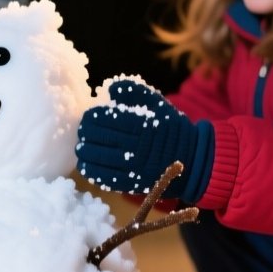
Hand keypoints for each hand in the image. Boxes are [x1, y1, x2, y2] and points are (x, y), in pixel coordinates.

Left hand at [77, 79, 214, 199]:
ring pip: (97, 158)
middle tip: (82, 130)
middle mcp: (137, 147)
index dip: (92, 116)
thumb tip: (110, 87)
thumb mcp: (158, 105)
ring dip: (84, 150)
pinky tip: (85, 163)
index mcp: (142, 125)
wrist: (191, 159)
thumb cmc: (170, 128)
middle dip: (85, 132)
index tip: (89, 115)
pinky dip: (90, 170)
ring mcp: (133, 168)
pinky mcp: (131, 184)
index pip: (107, 119)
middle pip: (99, 138)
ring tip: (81, 145)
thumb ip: (134, 92)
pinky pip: (104, 178)